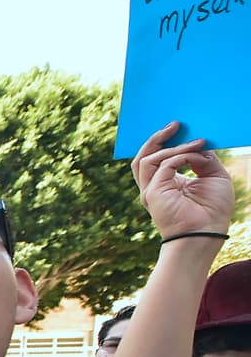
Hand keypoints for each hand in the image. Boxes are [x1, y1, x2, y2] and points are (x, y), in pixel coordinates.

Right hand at [132, 121, 233, 239]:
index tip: (179, 129)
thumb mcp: (214, 176)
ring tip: (187, 135)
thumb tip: (197, 144)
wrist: (207, 232)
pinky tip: (195, 151)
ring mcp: (150, 190)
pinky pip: (162, 164)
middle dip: (156, 138)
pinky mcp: (153, 192)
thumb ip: (203, 159)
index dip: (165, 143)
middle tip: (174, 124)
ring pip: (146, 159)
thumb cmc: (213, 210)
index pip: (157, 160)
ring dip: (168, 145)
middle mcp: (154, 187)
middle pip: (143, 157)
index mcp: (167, 184)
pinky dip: (179, 154)